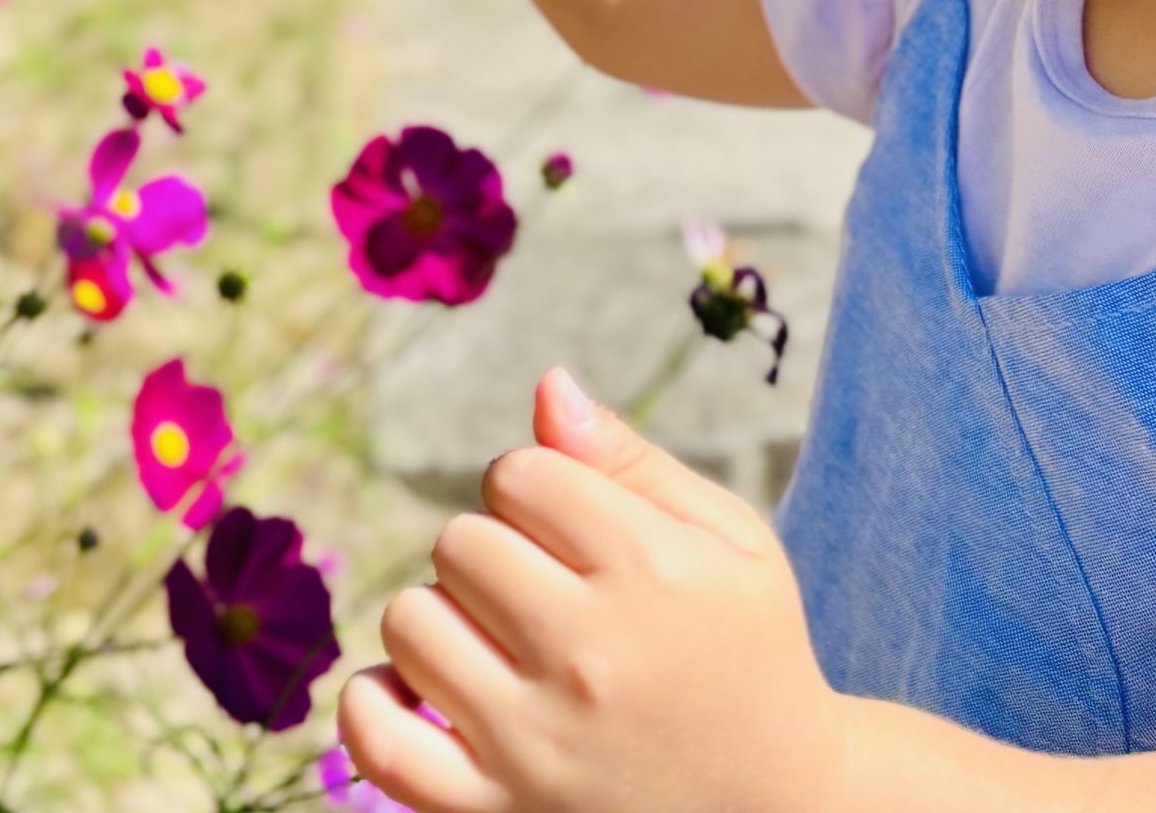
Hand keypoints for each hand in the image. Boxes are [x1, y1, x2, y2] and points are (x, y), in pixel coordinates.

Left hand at [338, 370, 852, 812]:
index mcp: (650, 572)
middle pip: (461, 540)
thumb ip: (630, 460)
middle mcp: (587, 656)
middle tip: (546, 591)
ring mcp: (534, 744)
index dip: (539, 487)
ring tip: (502, 643)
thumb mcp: (728, 540)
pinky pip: (379, 739)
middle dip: (497, 549)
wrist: (782, 807)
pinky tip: (420, 690)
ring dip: (446, 618)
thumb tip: (547, 386)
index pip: (520, 473)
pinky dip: (374, 704)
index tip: (573, 530)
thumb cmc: (748, 650)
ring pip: (412, 621)